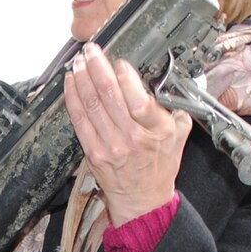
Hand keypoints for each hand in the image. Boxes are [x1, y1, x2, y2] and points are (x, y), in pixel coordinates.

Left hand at [65, 44, 189, 221]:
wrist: (143, 200)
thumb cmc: (160, 167)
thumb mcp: (179, 136)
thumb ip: (174, 108)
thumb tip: (164, 83)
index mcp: (157, 131)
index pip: (138, 100)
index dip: (125, 78)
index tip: (119, 62)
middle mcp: (132, 139)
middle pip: (110, 97)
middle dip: (97, 68)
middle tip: (91, 51)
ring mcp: (110, 146)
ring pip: (92, 105)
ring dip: (82, 79)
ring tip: (79, 61)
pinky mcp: (94, 153)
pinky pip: (80, 120)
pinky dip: (73, 99)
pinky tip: (71, 83)